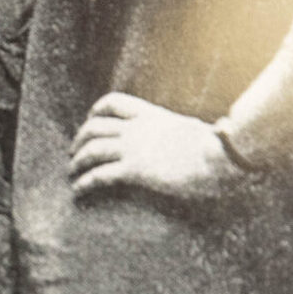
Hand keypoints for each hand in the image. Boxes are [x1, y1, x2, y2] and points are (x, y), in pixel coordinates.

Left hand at [69, 93, 237, 201]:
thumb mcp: (193, 130)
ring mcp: (134, 148)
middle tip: (74, 152)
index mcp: (151, 115)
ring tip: (71, 172)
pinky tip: (78, 190)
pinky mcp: (135, 170)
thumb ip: (183, 131)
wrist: (220, 154)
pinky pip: (99, 175)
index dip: (95, 111)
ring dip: (77, 161)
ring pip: (91, 149)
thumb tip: (196, 136)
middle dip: (79, 139)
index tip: (89, 120)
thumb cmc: (217, 146)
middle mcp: (137, 128)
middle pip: (94, 127)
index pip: (114, 103)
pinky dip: (84, 182)